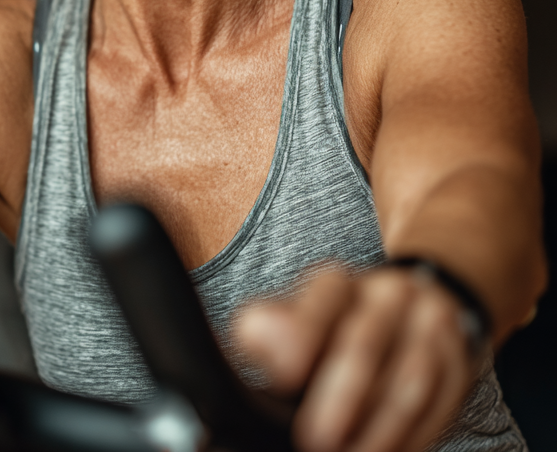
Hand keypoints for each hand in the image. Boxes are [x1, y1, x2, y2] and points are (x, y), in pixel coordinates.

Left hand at [233, 265, 479, 451]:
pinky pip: (439, 408)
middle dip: (341, 398)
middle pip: (364, 343)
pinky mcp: (459, 366)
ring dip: (379, 430)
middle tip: (316, 439)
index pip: (321, 302)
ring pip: (409, 381)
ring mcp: (431, 328)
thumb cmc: (338, 324)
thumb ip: (267, 327)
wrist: (414, 306)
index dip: (301, 335)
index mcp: (340, 282)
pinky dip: (411, 440)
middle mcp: (389, 295)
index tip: (284, 375)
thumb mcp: (296, 316)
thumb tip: (258, 336)